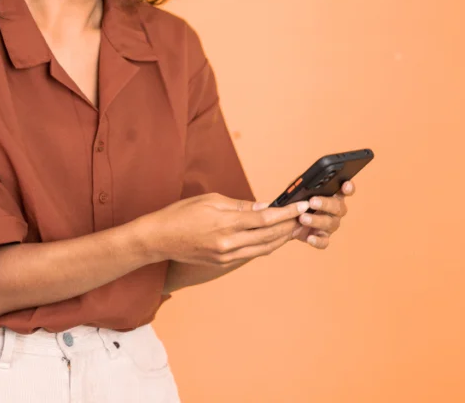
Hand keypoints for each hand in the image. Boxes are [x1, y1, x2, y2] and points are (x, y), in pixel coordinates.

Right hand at [145, 193, 307, 265]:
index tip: (302, 205)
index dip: (287, 212)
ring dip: (281, 239)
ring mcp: (226, 256)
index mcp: (227, 224)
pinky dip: (265, 246)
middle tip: (306, 217)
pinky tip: (273, 239)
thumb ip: (240, 206)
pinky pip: (250, 255)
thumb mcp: (211, 201)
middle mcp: (229, 244)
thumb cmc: (181, 214)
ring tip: (295, 228)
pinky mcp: (222, 263)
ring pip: (263, 249)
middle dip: (289, 226)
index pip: (266, 219)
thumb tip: (263, 207)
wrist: (158, 239)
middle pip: (269, 236)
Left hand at [290, 181, 354, 249]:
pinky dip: (317, 241)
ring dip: (317, 220)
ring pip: (330, 223)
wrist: (287, 222)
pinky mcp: (323, 238)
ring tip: (303, 218)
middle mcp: (335, 210)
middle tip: (312, 202)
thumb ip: (301, 186)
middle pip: (338, 207)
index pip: (346, 190)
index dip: (348, 188)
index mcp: (333, 195)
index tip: (345, 186)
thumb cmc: (297, 202)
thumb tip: (302, 186)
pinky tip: (310, 238)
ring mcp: (330, 225)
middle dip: (326, 204)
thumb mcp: (298, 191)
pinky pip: (324, 241)